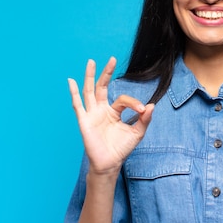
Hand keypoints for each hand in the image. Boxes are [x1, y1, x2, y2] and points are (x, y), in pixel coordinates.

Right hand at [68, 57, 153, 175]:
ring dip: (89, 76)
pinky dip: (73, 93)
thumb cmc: (121, 149)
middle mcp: (101, 110)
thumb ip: (144, 119)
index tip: (142, 110)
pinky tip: (71, 81)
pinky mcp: (84, 121)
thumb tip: (151, 105)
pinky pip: (77, 105)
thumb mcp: (137, 133)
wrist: (110, 163)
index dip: (133, 102)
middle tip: (112, 59)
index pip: (122, 99)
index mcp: (113, 111)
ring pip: (89, 91)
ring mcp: (92, 114)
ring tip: (91, 61)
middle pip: (102, 86)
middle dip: (107, 73)